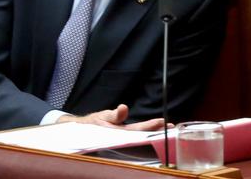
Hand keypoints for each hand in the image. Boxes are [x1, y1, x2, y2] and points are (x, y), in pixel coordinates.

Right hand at [56, 104, 172, 130]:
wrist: (78, 133)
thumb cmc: (92, 124)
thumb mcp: (102, 116)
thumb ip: (114, 114)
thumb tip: (123, 108)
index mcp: (117, 134)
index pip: (137, 130)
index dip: (150, 126)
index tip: (163, 122)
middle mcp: (122, 140)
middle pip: (143, 136)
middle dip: (157, 132)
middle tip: (172, 127)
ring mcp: (123, 141)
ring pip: (141, 138)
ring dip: (154, 133)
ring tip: (167, 128)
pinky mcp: (122, 141)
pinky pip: (136, 139)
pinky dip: (147, 135)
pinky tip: (156, 131)